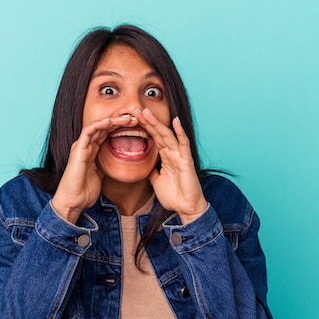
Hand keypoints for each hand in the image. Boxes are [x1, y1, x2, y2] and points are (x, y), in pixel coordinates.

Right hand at [52, 115, 137, 222]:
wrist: (73, 201)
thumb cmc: (85, 191)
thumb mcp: (102, 175)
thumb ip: (107, 165)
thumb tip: (119, 162)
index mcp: (92, 151)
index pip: (107, 134)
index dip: (121, 128)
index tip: (136, 126)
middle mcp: (86, 146)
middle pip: (104, 128)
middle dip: (120, 122)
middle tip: (135, 118)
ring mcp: (82, 146)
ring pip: (98, 126)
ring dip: (113, 120)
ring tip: (127, 118)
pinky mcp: (78, 149)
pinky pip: (88, 132)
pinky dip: (99, 125)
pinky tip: (110, 121)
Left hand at [134, 108, 208, 223]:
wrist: (185, 209)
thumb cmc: (174, 196)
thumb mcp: (156, 181)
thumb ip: (151, 171)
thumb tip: (143, 165)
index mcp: (166, 157)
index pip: (153, 138)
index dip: (144, 128)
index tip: (132, 119)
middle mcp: (173, 153)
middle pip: (158, 133)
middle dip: (147, 121)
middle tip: (135, 109)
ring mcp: (180, 155)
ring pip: (167, 135)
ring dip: (157, 123)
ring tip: (146, 112)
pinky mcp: (187, 161)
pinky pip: (183, 144)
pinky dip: (180, 132)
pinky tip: (175, 121)